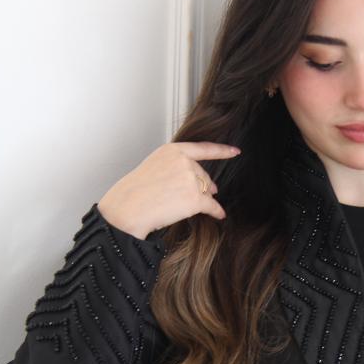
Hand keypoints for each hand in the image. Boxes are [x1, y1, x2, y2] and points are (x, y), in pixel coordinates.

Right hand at [97, 140, 240, 238]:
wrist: (129, 208)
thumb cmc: (135, 192)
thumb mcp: (153, 167)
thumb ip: (176, 168)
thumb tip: (206, 184)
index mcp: (173, 150)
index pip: (203, 149)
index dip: (222, 151)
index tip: (234, 151)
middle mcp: (185, 162)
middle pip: (203, 175)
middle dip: (201, 186)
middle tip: (188, 196)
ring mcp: (191, 179)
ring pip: (206, 191)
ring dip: (202, 199)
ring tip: (183, 206)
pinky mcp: (195, 198)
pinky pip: (212, 206)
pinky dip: (216, 211)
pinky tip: (219, 214)